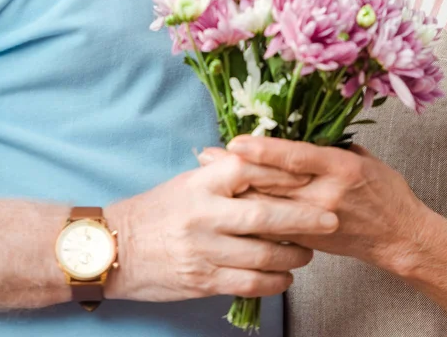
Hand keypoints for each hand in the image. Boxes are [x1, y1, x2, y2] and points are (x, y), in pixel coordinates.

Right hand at [105, 153, 338, 301]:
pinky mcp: (203, 281)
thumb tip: (266, 164)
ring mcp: (204, 250)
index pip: (248, 169)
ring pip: (262, 254)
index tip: (310, 176)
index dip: (282, 173)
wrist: (114, 249)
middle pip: (264, 214)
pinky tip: (287, 277)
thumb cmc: (157, 209)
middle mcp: (204, 215)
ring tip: (309, 251)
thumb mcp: (187, 182)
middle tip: (332, 219)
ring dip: (293, 254)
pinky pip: (249, 283)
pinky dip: (274, 281)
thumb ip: (223, 175)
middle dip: (304, 218)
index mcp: (201, 184)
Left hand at [222, 137, 428, 273]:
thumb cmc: (385, 191)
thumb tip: (297, 135)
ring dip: (236, 191)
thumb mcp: (364, 159)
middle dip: (237, 169)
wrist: (400, 237)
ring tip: (207, 178)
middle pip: (273, 182)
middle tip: (205, 157)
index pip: (296, 157)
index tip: (235, 142)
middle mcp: (325, 194)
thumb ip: (330, 148)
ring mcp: (315, 220)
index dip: (263, 150)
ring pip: (268, 206)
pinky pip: (275, 227)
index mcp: (341, 168)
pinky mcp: (310, 239)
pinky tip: (229, 206)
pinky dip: (251, 214)